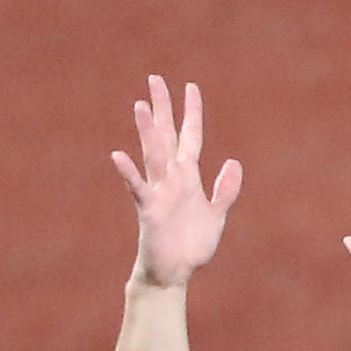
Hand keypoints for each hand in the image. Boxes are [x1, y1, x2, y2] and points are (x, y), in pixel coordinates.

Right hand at [114, 76, 240, 288]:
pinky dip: (129, 173)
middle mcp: (172, 179)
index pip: (191, 137)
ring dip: (148, 132)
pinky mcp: (150, 211)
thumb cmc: (192, 244)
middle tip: (155, 78)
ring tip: (141, 105)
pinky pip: (139, 188)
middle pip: (167, 136)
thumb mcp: (217, 214)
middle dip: (164, 109)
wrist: (176, 272)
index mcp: (189, 178)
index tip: (190, 86)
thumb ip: (226, 190)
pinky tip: (117, 155)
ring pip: (153, 155)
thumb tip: (233, 162)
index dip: (192, 113)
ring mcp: (159, 192)